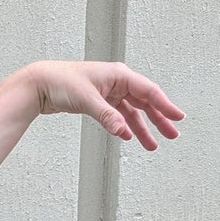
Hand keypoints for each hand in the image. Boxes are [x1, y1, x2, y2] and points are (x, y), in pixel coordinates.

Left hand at [29, 59, 183, 148]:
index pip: (149, 91)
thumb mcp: (87, 100)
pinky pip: (118, 115)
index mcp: (119, 75)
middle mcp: (117, 82)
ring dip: (142, 128)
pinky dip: (124, 126)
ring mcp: (108, 92)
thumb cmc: (62, 82)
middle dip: (158, 119)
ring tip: (153, 145)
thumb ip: (106, 116)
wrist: (40, 83)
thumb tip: (122, 131)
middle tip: (172, 134)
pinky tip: (129, 137)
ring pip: (132, 112)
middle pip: (144, 102)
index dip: (165, 105)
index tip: (178, 117)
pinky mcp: (99, 101)